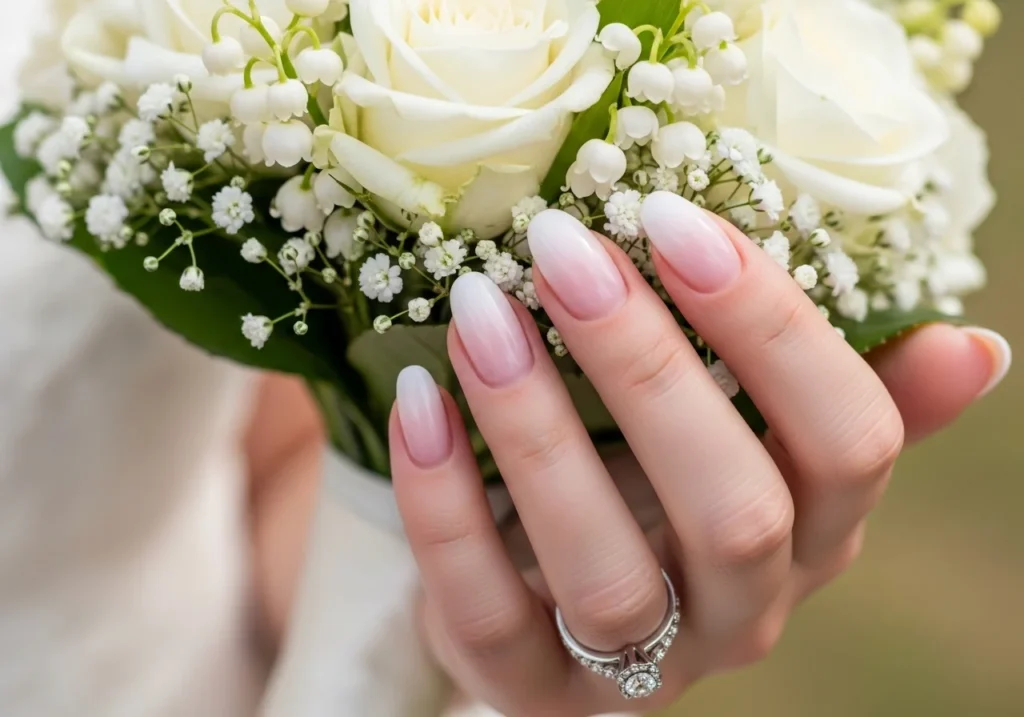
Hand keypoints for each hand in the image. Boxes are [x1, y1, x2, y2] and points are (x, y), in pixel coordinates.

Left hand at [388, 193, 1010, 716]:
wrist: (559, 605)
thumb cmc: (663, 494)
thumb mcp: (758, 447)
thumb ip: (841, 402)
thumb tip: (975, 348)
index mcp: (815, 534)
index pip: (848, 443)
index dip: (774, 328)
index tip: (674, 218)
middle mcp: (743, 611)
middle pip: (732, 510)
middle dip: (648, 368)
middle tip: (564, 247)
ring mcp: (635, 665)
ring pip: (604, 573)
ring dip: (537, 432)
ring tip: (480, 312)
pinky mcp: (527, 687)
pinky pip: (485, 612)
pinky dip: (446, 504)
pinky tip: (419, 399)